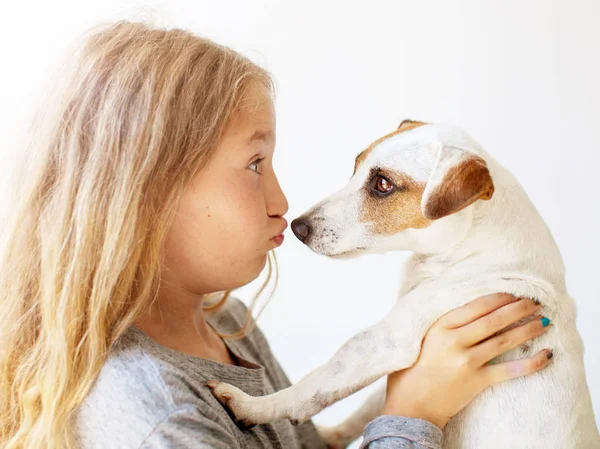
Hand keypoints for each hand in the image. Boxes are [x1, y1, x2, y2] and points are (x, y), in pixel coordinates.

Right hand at [382, 293, 552, 428]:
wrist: (411, 403)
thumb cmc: (414, 369)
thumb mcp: (423, 337)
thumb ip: (444, 323)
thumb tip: (472, 307)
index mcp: (440, 326)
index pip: (476, 306)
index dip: (499, 298)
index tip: (514, 292)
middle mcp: (455, 341)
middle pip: (494, 320)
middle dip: (518, 309)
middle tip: (535, 302)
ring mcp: (467, 361)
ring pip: (504, 340)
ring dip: (527, 329)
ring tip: (544, 321)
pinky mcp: (477, 381)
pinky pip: (509, 370)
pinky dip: (531, 363)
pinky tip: (546, 355)